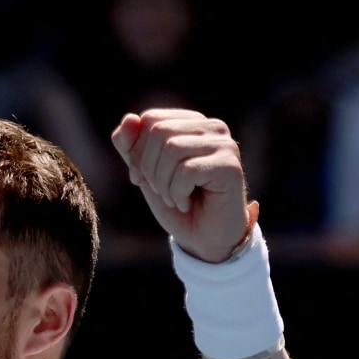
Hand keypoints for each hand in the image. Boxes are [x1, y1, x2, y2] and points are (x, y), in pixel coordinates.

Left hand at [111, 109, 253, 262]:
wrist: (203, 239)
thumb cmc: (176, 204)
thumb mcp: (144, 173)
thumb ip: (130, 147)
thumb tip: (128, 119)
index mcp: (191, 124)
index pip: (150, 119)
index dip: (137, 153)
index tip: (142, 179)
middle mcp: (212, 128)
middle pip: (159, 131)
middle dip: (149, 168)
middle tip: (161, 192)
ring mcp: (224, 145)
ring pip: (172, 148)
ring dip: (163, 183)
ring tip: (175, 198)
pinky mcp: (230, 166)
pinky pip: (187, 170)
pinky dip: (177, 193)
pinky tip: (187, 203)